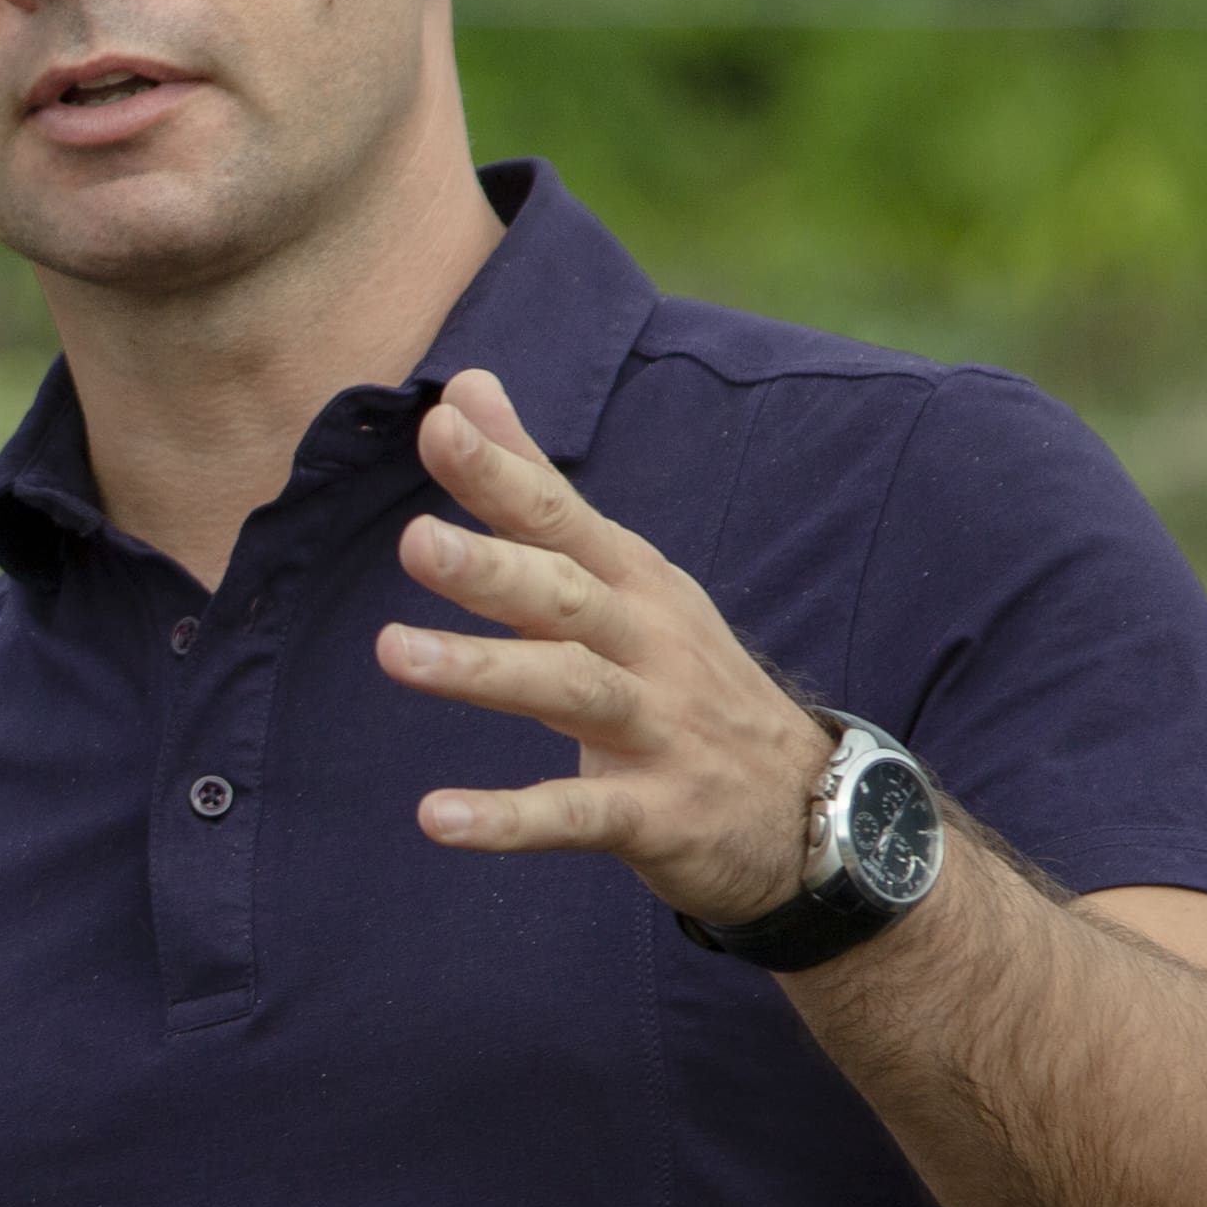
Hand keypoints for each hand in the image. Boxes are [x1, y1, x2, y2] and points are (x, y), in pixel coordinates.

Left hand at [378, 365, 837, 932]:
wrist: (811, 810)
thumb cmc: (684, 677)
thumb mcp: (624, 576)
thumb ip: (534, 489)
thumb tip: (464, 387)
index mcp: (632, 583)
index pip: (560, 517)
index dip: (502, 473)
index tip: (439, 424)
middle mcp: (648, 644)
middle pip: (566, 597)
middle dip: (494, 569)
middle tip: (416, 541)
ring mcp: (658, 729)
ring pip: (571, 691)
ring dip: (485, 672)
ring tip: (395, 653)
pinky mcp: (656, 814)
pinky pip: (577, 812)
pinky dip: (509, 819)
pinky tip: (436, 818)